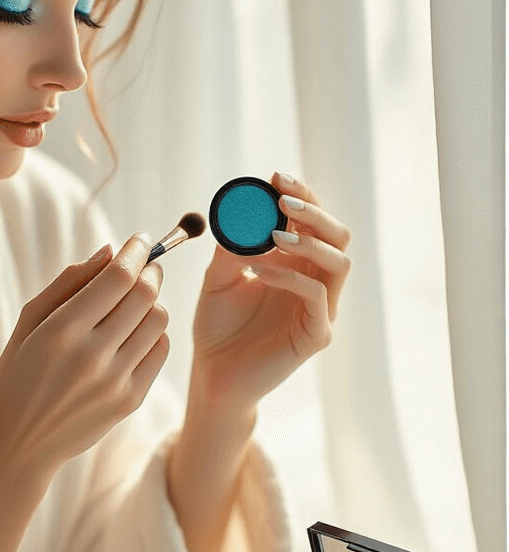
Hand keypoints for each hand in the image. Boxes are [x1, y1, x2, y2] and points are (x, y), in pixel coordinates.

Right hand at [0, 233, 168, 483]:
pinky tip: (136, 332)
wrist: (20, 443)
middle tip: (146, 263)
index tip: (139, 240)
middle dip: (150, 270)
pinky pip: (160, 351)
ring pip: (159, 321)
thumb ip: (68, 282)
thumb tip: (109, 252)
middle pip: (145, 295)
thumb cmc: (18, 374)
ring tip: (136, 301)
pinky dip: (155, 333)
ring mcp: (114, 381)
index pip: (118, 278)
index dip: (136, 251)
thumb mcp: (28, 323)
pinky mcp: (129, 401)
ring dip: (153, 302)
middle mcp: (92, 356)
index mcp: (61, 331)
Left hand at [188, 172, 351, 414]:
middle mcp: (315, 282)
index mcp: (297, 264)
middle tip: (283, 200)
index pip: (314, 221)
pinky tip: (260, 272)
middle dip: (314, 211)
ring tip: (273, 236)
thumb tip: (243, 210)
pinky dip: (290, 277)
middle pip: (338, 235)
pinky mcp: (315, 336)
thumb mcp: (219, 276)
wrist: (213, 374)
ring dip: (307, 241)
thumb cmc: (218, 325)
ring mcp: (320, 310)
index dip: (302, 195)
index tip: (275, 177)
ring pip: (338, 263)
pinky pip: (317, 297)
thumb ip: (233, 246)